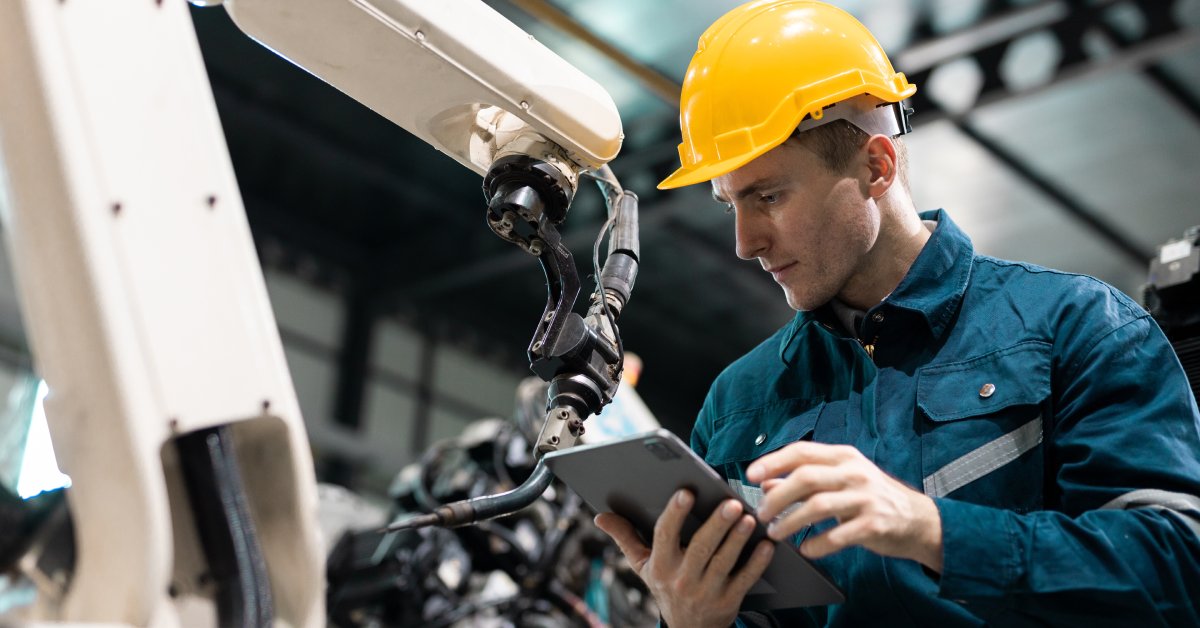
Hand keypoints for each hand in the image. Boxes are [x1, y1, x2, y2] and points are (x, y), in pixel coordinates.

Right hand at [594, 490, 774, 627]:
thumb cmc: (666, 587)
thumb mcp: (642, 566)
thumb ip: (625, 538)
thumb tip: (600, 516)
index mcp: (660, 565)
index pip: (665, 536)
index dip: (674, 514)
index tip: (685, 492)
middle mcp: (682, 579)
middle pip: (700, 548)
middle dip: (716, 524)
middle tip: (731, 502)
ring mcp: (707, 592)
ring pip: (724, 562)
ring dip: (737, 539)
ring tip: (748, 517)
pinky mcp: (729, 601)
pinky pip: (745, 580)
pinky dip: (757, 562)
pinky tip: (766, 544)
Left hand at [747, 442, 942, 571]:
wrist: (917, 520)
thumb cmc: (870, 497)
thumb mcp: (839, 481)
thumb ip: (804, 480)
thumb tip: (765, 483)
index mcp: (843, 456)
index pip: (801, 452)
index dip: (773, 462)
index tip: (750, 475)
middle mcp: (854, 472)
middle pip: (805, 478)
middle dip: (777, 497)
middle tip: (761, 513)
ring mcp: (865, 498)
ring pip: (817, 506)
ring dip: (790, 522)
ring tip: (775, 533)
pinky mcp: (874, 524)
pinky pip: (838, 535)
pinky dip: (817, 544)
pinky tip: (805, 550)